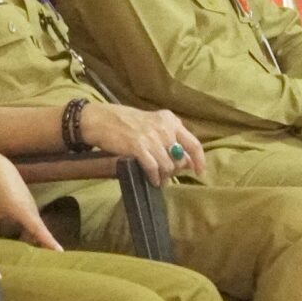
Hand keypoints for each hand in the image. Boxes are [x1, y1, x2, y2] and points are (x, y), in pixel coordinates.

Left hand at [0, 152, 63, 250]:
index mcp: (24, 212)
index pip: (40, 231)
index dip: (50, 242)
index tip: (61, 253)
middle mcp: (31, 209)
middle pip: (40, 231)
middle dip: (44, 245)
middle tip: (47, 260)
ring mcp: (30, 204)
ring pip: (35, 225)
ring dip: (36, 237)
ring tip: (35, 252)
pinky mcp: (26, 201)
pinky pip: (31, 220)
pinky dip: (30, 230)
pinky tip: (23, 237)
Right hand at [79, 102, 205, 180]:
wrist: (101, 119)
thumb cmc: (128, 124)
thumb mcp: (154, 125)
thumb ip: (172, 139)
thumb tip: (189, 162)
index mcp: (170, 120)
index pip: (193, 143)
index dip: (199, 160)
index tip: (200, 172)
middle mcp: (164, 128)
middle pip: (180, 158)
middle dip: (175, 170)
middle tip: (167, 174)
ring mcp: (151, 137)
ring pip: (168, 165)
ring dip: (165, 176)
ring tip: (159, 179)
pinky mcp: (138, 147)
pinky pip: (153, 168)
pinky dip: (155, 177)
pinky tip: (153, 180)